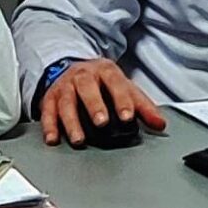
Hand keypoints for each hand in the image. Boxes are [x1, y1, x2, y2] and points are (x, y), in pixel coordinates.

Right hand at [39, 59, 167, 147]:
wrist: (72, 69)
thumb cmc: (101, 82)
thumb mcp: (124, 88)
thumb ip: (142, 106)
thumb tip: (160, 124)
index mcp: (105, 71)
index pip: (115, 83)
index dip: (122, 100)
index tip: (127, 116)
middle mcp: (83, 76)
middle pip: (88, 88)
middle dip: (95, 105)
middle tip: (102, 122)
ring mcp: (65, 86)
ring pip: (66, 101)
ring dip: (71, 121)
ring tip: (79, 139)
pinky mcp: (49, 98)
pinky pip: (47, 111)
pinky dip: (49, 126)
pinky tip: (53, 139)